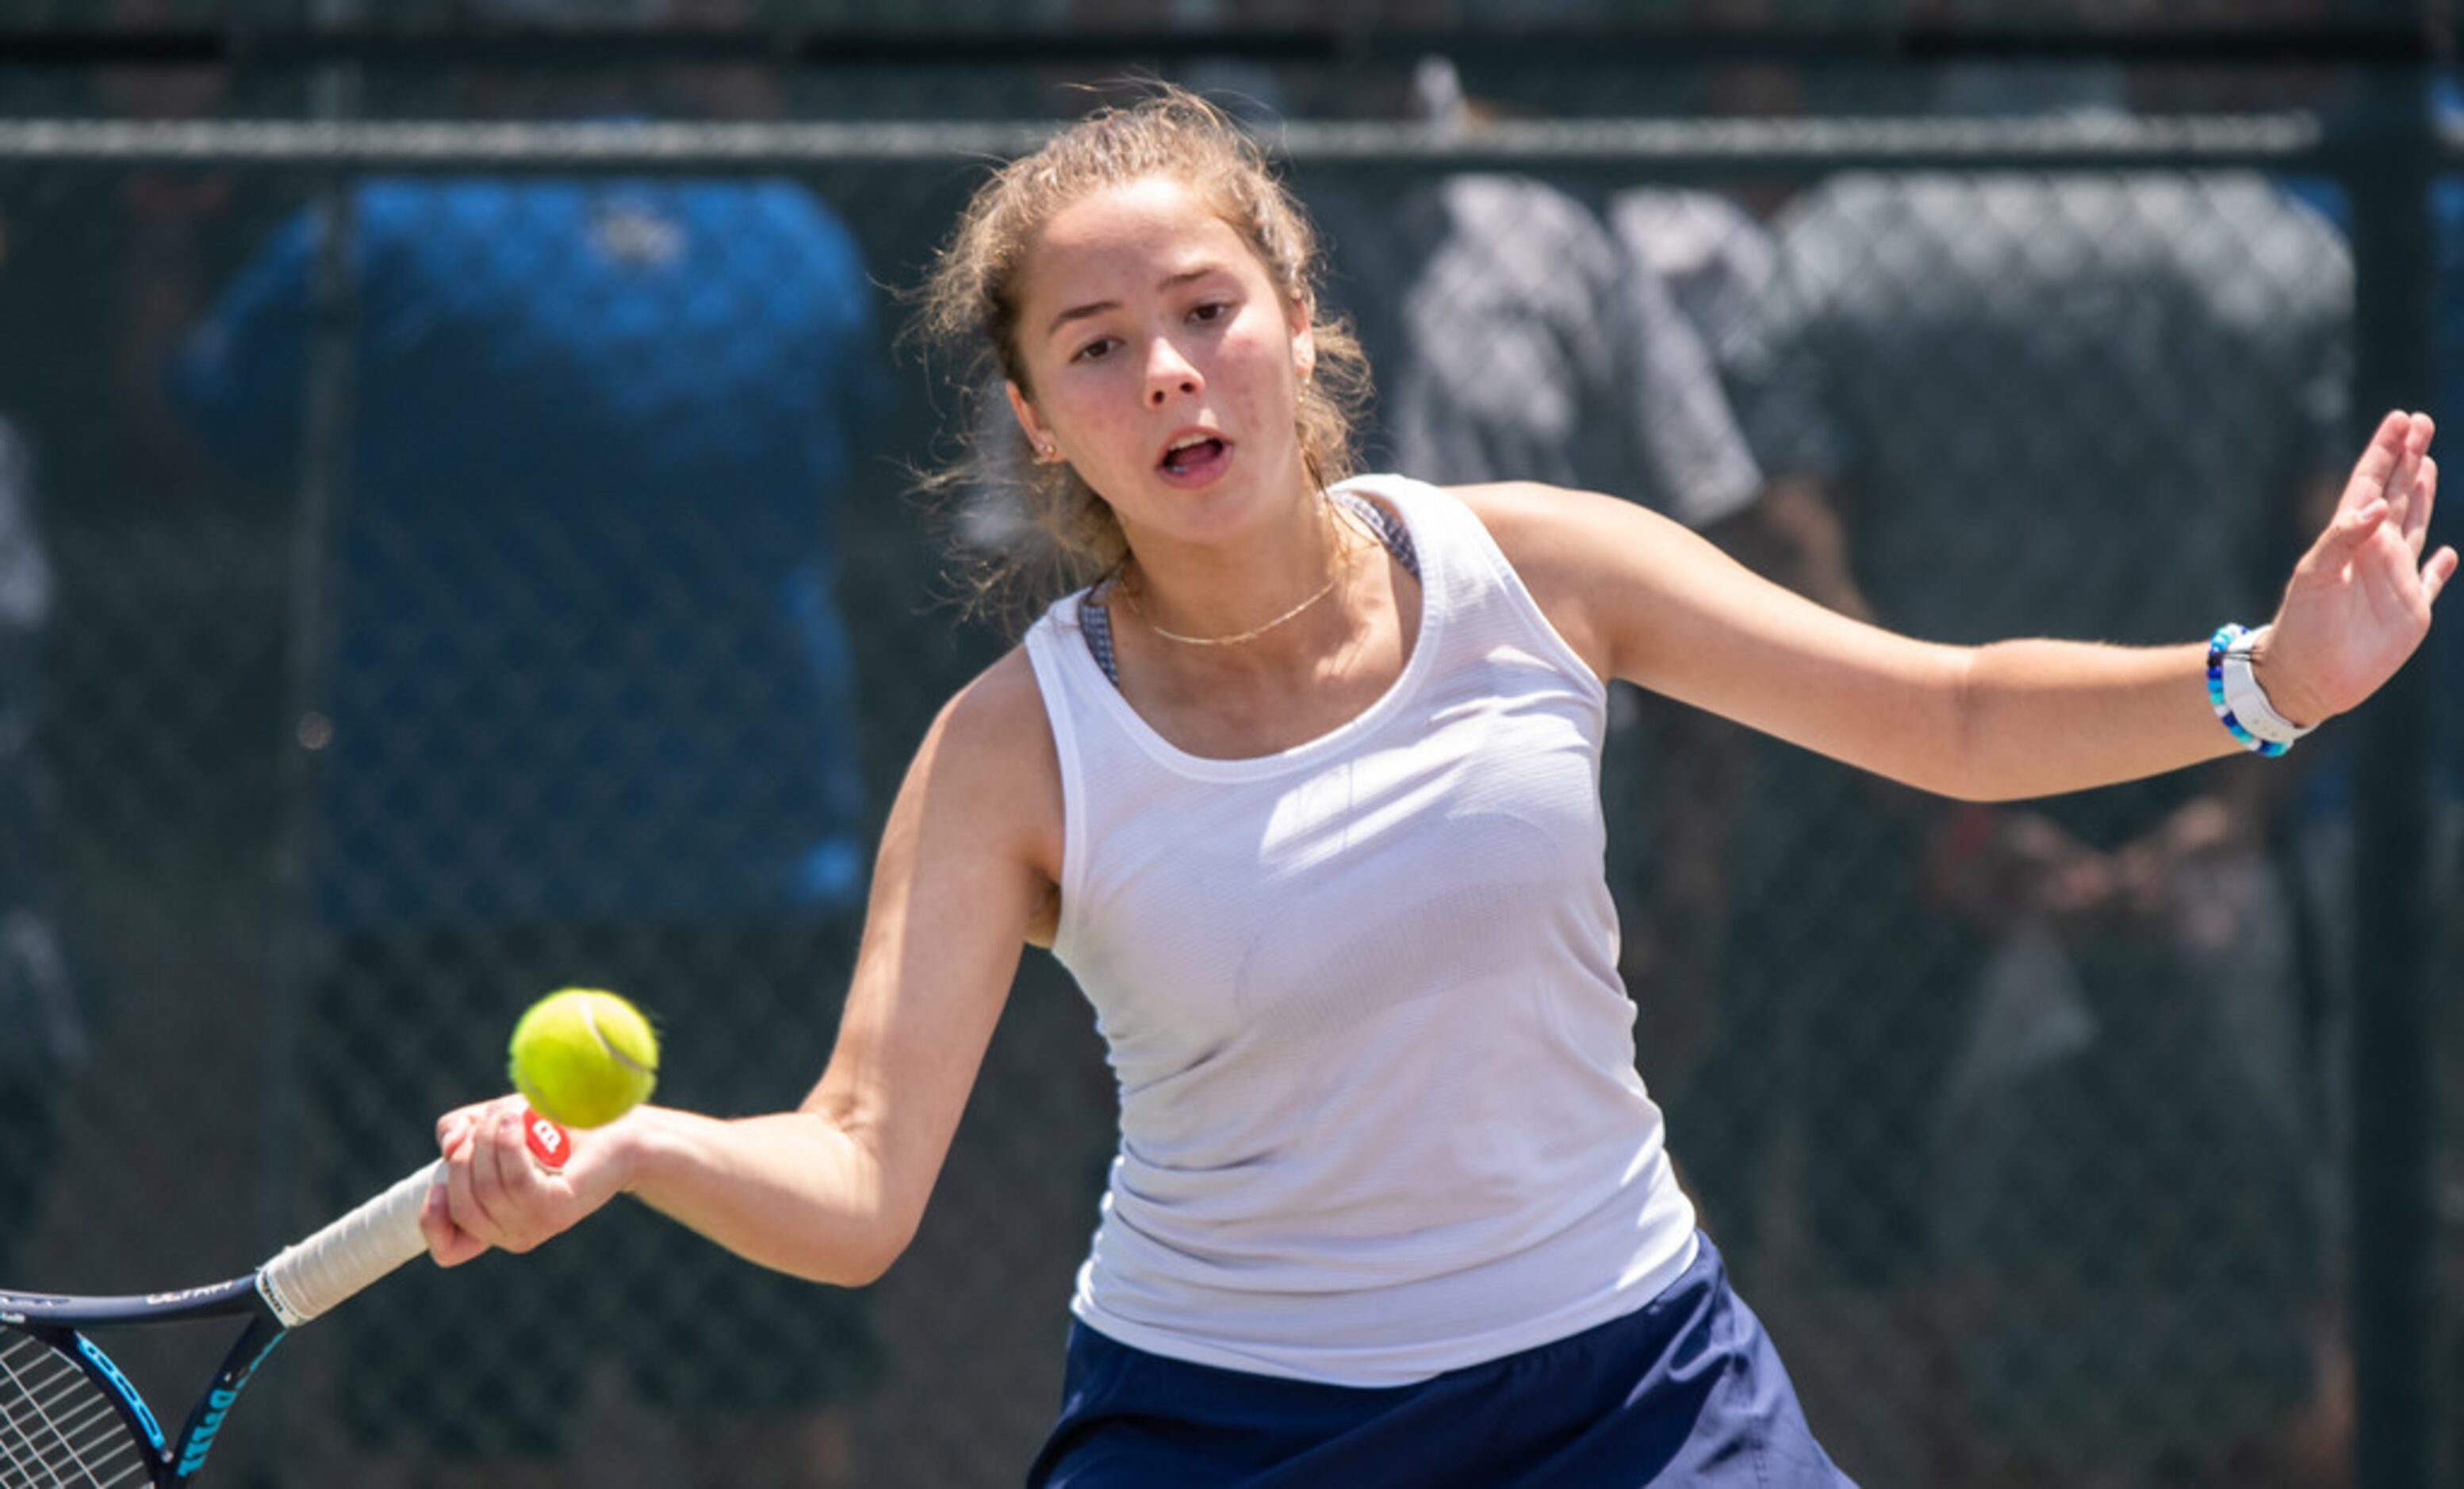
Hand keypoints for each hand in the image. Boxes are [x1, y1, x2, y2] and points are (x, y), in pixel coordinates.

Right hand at [417, 1093, 633, 1267]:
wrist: (612, 1126)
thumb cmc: (549, 1126)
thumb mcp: (489, 1123)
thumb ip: (456, 1132)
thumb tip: (449, 1147)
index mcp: (493, 1224)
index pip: (448, 1251)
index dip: (431, 1222)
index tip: (437, 1186)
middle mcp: (512, 1234)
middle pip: (461, 1206)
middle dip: (463, 1156)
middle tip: (485, 1121)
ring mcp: (534, 1227)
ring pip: (485, 1190)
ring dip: (487, 1141)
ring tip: (508, 1111)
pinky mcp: (556, 1210)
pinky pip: (516, 1182)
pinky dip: (508, 1145)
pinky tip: (516, 1120)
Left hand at [2260, 409, 2457, 724]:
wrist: (2304, 679)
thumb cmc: (2301, 626)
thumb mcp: (2315, 577)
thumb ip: (2343, 538)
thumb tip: (2379, 504)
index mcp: (2350, 539)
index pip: (2369, 484)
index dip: (2384, 451)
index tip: (2399, 419)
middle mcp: (2374, 553)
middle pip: (2396, 494)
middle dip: (2408, 458)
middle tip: (2421, 422)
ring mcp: (2394, 580)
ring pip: (2413, 525)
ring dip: (2421, 495)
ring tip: (2426, 463)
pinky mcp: (2410, 611)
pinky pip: (2430, 581)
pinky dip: (2439, 566)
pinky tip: (2447, 552)